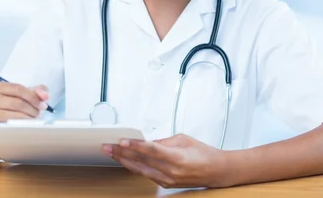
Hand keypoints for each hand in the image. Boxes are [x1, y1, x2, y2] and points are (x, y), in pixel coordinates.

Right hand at [0, 82, 48, 121]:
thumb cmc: (12, 102)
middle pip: (16, 103)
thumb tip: (45, 95)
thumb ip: (37, 91)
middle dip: (32, 108)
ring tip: (34, 118)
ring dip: (28, 118)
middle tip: (40, 112)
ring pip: (13, 116)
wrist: (1, 114)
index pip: (18, 89)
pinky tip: (27, 124)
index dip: (33, 96)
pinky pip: (9, 126)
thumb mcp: (24, 93)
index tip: (42, 103)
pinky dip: (21, 125)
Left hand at [102, 133, 227, 188]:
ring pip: (140, 170)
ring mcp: (167, 180)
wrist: (216, 171)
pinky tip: (125, 161)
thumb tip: (146, 141)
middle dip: (122, 153)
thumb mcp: (183, 139)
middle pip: (141, 161)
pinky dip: (134, 167)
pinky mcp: (165, 184)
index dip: (135, 145)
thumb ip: (163, 141)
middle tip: (107, 146)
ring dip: (124, 161)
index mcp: (176, 157)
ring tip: (111, 153)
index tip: (122, 141)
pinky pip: (146, 175)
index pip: (151, 150)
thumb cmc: (203, 153)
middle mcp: (170, 171)